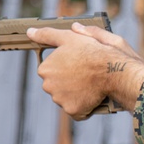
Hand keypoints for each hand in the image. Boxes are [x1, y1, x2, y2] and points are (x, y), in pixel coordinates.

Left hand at [27, 22, 143, 118]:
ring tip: (90, 85)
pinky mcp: (73, 110)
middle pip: (58, 86)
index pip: (51, 71)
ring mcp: (60, 100)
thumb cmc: (93, 51)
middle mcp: (48, 86)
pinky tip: (93, 97)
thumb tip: (31, 32)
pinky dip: (84, 107)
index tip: (78, 64)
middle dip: (69, 83)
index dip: (66, 67)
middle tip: (85, 75)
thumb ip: (48, 34)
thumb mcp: (69, 37)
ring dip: (76, 95)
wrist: (113, 69)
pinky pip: (77, 111)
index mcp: (45, 69)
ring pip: (67, 99)